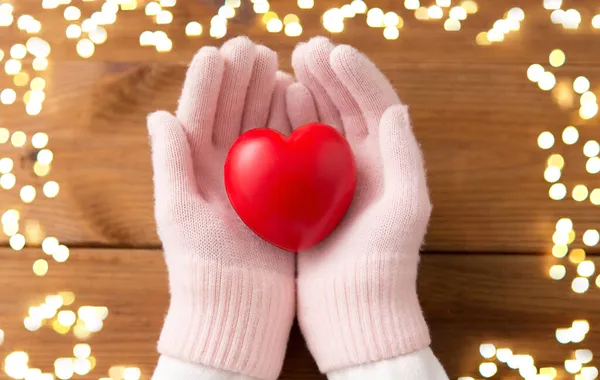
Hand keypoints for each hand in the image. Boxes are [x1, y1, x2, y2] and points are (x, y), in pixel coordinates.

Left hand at [148, 37, 294, 379]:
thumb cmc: (202, 263)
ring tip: (275, 62)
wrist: (239, 304)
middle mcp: (223, 168)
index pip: (198, 116)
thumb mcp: (179, 213)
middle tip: (252, 47)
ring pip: (261, 123)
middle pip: (231, 113)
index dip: (207, 84)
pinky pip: (287, 147)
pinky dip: (291, 120)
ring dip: (266, 92)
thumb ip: (170, 163)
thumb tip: (159, 114)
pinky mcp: (282, 189)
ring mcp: (255, 177)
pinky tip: (297, 96)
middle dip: (240, 79)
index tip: (217, 51)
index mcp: (193, 168)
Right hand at [287, 37, 431, 371]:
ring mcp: (332, 180)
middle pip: (345, 109)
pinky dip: (286, 126)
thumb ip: (404, 157)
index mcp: (389, 164)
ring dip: (306, 93)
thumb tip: (397, 108)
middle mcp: (363, 166)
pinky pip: (294, 153)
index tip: (333, 52)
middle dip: (328, 76)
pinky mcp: (306, 196)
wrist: (355, 308)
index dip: (358, 76)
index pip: (376, 107)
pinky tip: (274, 107)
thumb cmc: (385, 262)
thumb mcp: (405, 209)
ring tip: (288, 66)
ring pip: (317, 125)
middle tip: (306, 48)